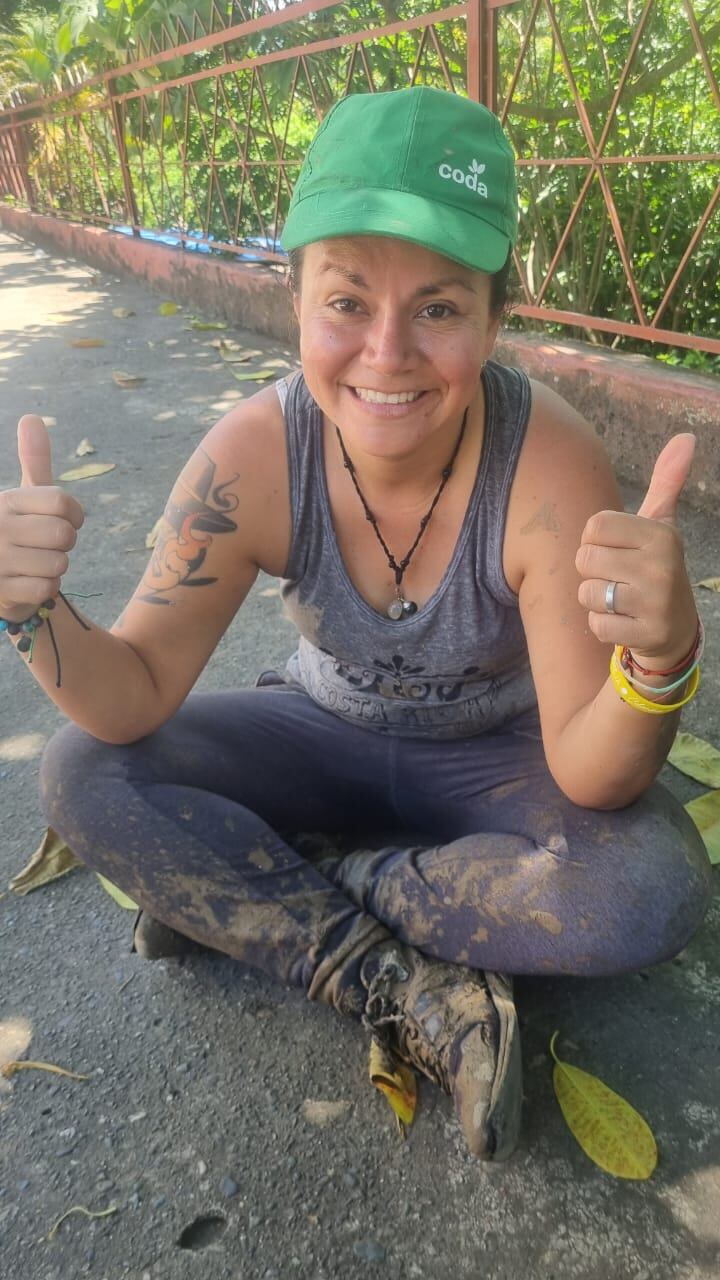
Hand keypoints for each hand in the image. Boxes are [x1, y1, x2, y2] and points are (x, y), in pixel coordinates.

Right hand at [0, 416, 84, 618]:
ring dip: (55, 568)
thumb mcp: (23, 497)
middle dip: (64, 543)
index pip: (61, 502)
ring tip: (35, 563)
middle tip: (47, 545)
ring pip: (59, 563)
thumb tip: (31, 417)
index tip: (66, 520)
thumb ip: (33, 460)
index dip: (75, 515)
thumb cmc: (15, 532)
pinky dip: (46, 588)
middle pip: (63, 534)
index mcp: (6, 500)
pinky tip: (29, 582)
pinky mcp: (1, 590)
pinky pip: (47, 588)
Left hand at [575, 433, 698, 666]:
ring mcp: (656, 602)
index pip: (593, 527)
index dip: (594, 542)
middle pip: (585, 559)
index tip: (616, 551)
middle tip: (617, 578)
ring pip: (587, 593)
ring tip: (621, 600)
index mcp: (660, 534)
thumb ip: (667, 481)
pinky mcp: (648, 633)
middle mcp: (662, 565)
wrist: (676, 630)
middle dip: (592, 571)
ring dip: (595, 600)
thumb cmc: (655, 568)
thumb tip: (686, 437)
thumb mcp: (662, 524)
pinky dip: (602, 625)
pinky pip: (596, 624)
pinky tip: (624, 621)